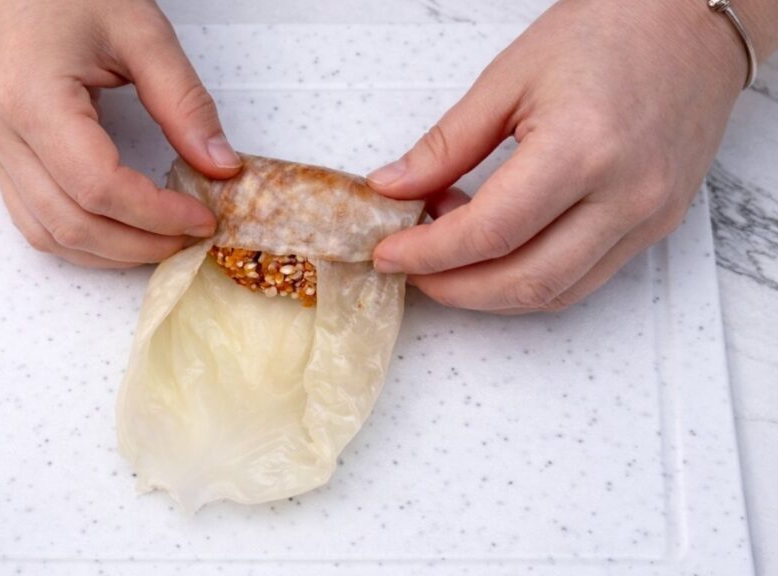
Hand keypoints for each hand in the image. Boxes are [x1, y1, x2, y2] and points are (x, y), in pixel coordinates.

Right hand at [0, 0, 240, 267]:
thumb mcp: (140, 31)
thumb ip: (183, 103)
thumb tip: (219, 165)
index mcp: (32, 98)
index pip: (98, 188)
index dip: (155, 215)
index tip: (200, 217)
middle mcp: (2, 129)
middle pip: (69, 223)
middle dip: (136, 245)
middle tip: (186, 238)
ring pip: (44, 232)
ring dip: (106, 251)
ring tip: (157, 241)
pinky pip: (30, 214)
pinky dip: (77, 235)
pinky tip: (117, 228)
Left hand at [368, 0, 767, 311]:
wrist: (691, 21)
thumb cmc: (610, 30)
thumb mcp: (509, 77)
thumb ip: (447, 144)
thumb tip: (394, 188)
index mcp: (582, 149)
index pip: (489, 232)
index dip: (428, 253)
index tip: (389, 252)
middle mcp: (626, 195)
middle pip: (523, 281)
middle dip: (453, 288)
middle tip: (411, 269)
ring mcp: (648, 217)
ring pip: (555, 293)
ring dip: (489, 292)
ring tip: (449, 255)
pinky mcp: (657, 226)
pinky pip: (584, 279)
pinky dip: (530, 279)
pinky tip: (498, 250)